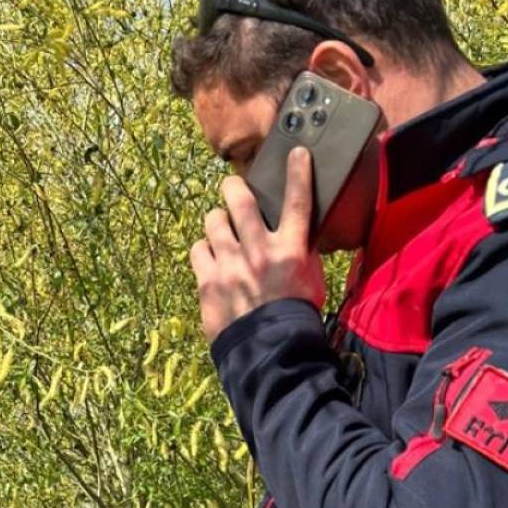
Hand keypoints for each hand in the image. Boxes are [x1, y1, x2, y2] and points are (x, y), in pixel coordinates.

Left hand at [191, 147, 324, 345]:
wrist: (271, 353)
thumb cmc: (295, 317)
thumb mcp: (310, 280)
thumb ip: (300, 252)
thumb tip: (294, 233)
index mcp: (291, 250)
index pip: (297, 201)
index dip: (298, 173)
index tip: (297, 153)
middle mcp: (259, 252)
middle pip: (240, 201)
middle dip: (234, 187)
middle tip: (233, 188)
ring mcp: (230, 266)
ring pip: (213, 222)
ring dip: (217, 222)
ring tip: (221, 231)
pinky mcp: (207, 282)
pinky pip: (197, 250)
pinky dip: (204, 250)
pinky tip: (211, 258)